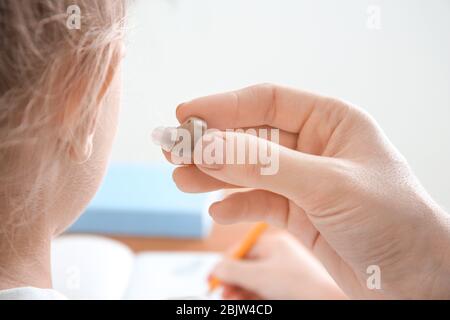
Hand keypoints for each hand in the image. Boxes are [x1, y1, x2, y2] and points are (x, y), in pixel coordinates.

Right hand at [168, 84, 449, 298]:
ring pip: (248, 170)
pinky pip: (257, 202)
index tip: (186, 115)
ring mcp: (302, 181)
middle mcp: (313, 147)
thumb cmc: (393, 219)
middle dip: (212, 144)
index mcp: (330, 121)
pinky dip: (235, 206)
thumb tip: (209, 146)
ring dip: (214, 175)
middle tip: (173, 150)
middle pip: (250, 136)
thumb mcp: (327, 184)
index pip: (266, 102)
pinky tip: (217, 212)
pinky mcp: (297, 212)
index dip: (223, 106)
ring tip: (183, 180)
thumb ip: (265, 165)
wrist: (417, 279)